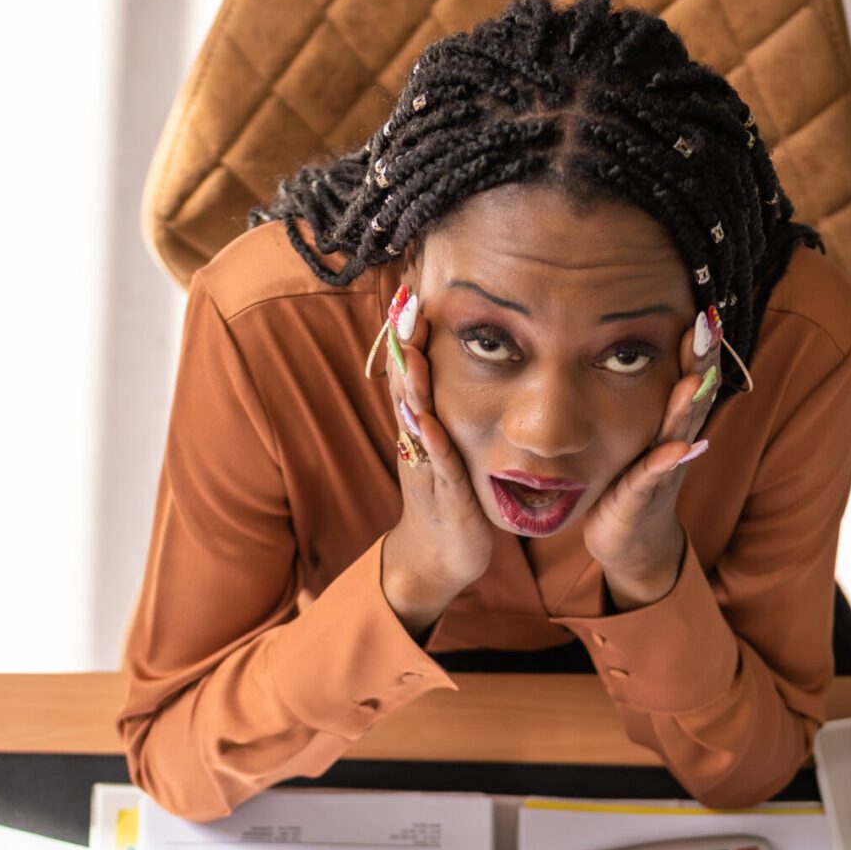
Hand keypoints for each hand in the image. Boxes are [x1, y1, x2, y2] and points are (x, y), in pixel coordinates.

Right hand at [375, 283, 495, 633]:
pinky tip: (431, 421)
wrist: (438, 558)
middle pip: (404, 387)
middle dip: (403, 347)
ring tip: (411, 354)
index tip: (408, 291)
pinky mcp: (445, 498)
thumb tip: (438, 361)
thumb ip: (440, 405)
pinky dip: (434, 443)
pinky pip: (437, 467)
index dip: (406, 333)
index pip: (408, 370)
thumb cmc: (447, 497)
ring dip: (412, 389)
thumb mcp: (442, 443)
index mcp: (419, 425)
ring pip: (415, 422)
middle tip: (403, 305)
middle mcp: (416, 442)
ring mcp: (427, 468)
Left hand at [580, 306, 723, 608]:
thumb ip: (647, 394)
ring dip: (688, 409)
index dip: (700, 348)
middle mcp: (674, 442)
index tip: (705, 310)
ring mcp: (662, 471)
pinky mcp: (641, 499)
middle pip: (694, 398)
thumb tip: (633, 339)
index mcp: (670, 423)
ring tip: (693, 382)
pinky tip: (677, 449)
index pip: (691, 376)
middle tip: (708, 328)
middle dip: (702, 364)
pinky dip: (665, 464)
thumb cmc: (630, 479)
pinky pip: (653, 479)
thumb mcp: (639, 431)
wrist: (630, 539)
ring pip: (679, 434)